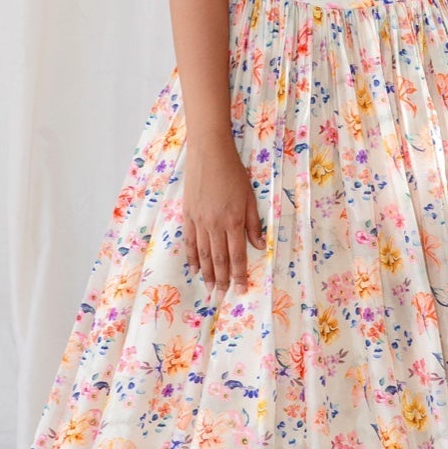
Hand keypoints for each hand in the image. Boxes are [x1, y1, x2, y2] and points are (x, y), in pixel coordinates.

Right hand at [182, 137, 265, 295]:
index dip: (239, 275)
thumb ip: (253, 223)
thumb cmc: (233, 172)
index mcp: (233, 221)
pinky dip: (192, 257)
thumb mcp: (250, 197)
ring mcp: (199, 221)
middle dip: (222, 279)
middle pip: (218, 259)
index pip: (237, 256)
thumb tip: (258, 247)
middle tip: (223, 295)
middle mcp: (215, 225)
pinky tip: (194, 268)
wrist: (209, 153)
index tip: (241, 289)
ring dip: (207, 273)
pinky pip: (190, 241)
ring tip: (209, 287)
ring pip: (203, 254)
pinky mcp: (188, 215)